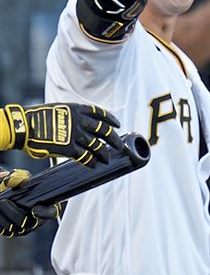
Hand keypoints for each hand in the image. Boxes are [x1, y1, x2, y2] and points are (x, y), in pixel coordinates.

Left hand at [0, 169, 53, 237]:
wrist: (2, 192)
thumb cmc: (14, 186)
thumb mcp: (17, 179)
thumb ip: (18, 177)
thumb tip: (13, 180)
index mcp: (45, 205)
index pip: (51, 212)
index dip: (45, 213)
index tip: (34, 209)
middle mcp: (36, 220)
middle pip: (29, 223)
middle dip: (13, 212)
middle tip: (4, 201)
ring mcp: (24, 228)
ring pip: (14, 228)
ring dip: (3, 216)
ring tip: (0, 201)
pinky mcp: (11, 232)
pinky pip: (4, 231)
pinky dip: (0, 220)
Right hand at [4, 102, 124, 165]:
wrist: (25, 126)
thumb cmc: (36, 118)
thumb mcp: (58, 110)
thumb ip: (71, 116)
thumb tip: (79, 124)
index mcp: (78, 109)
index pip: (101, 114)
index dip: (111, 120)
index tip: (117, 125)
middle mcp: (81, 121)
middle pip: (104, 131)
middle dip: (114, 140)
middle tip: (119, 146)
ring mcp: (77, 135)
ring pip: (98, 146)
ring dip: (104, 154)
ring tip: (107, 159)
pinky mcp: (70, 148)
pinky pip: (86, 157)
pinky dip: (91, 162)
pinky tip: (94, 165)